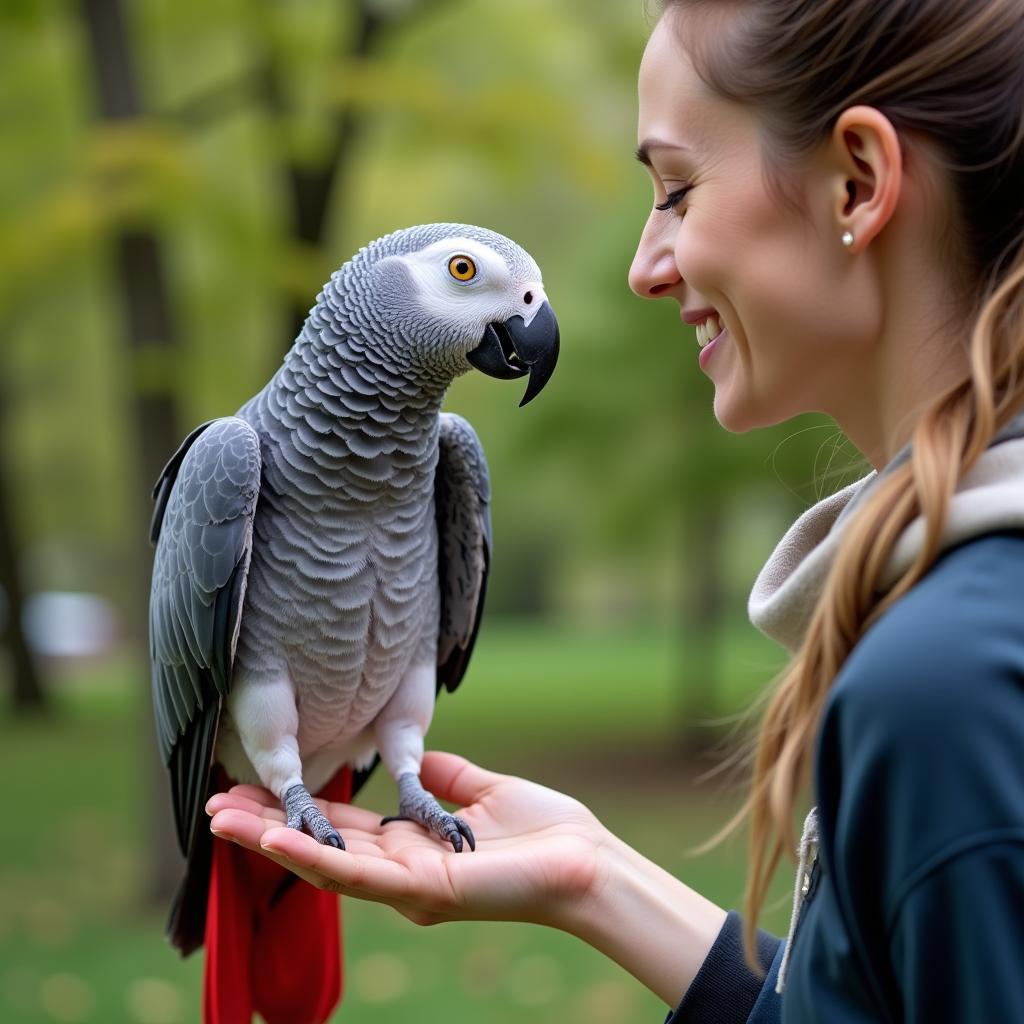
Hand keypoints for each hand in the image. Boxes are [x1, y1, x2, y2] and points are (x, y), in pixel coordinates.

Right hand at [207, 751, 609, 930]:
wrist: (585, 860)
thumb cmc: (542, 831)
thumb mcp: (481, 792)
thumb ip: (443, 781)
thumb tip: (420, 760)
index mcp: (410, 847)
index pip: (340, 825)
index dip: (296, 808)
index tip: (256, 787)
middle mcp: (400, 872)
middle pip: (320, 846)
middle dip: (265, 826)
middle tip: (213, 804)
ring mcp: (406, 887)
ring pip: (324, 862)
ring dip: (270, 842)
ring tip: (222, 819)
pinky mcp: (422, 893)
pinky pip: (357, 874)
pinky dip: (312, 856)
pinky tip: (274, 838)